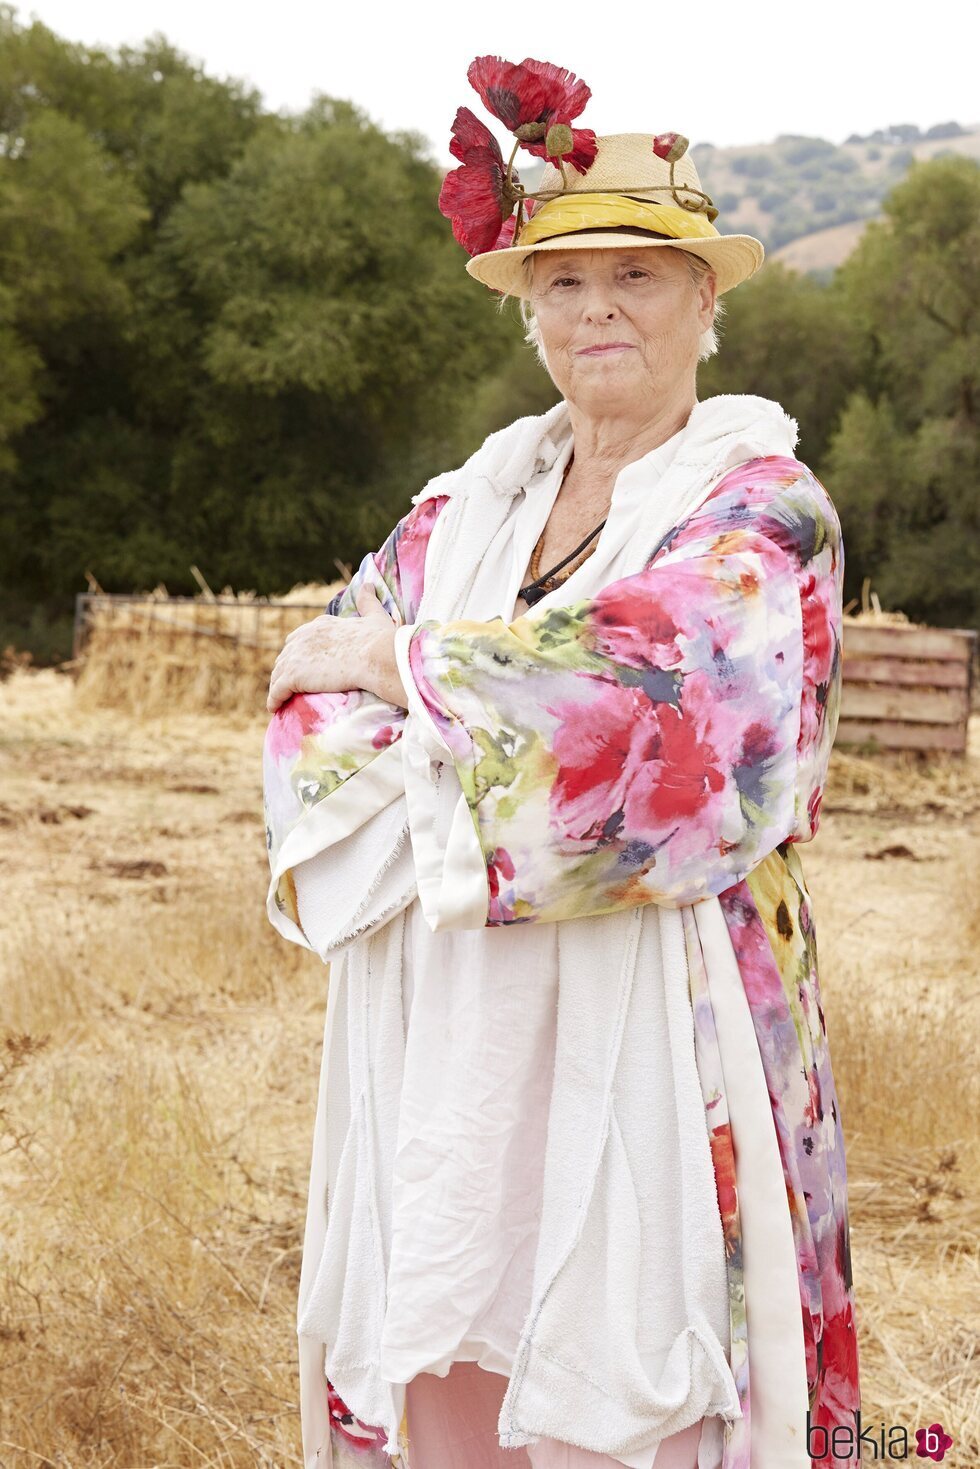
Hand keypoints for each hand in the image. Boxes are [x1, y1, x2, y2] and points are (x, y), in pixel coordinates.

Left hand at [266, 585, 406, 712]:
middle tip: (289, 683)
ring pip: (278, 673)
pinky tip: (273, 708)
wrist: (377, 657)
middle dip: (285, 668)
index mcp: (321, 625)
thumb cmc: (380, 640)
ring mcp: (297, 657)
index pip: (300, 637)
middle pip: (286, 655)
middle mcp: (304, 637)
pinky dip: (273, 700)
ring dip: (277, 685)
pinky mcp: (294, 676)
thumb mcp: (374, 615)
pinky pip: (277, 690)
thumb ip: (368, 601)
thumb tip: (369, 585)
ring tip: (279, 699)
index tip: (301, 662)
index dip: (299, 651)